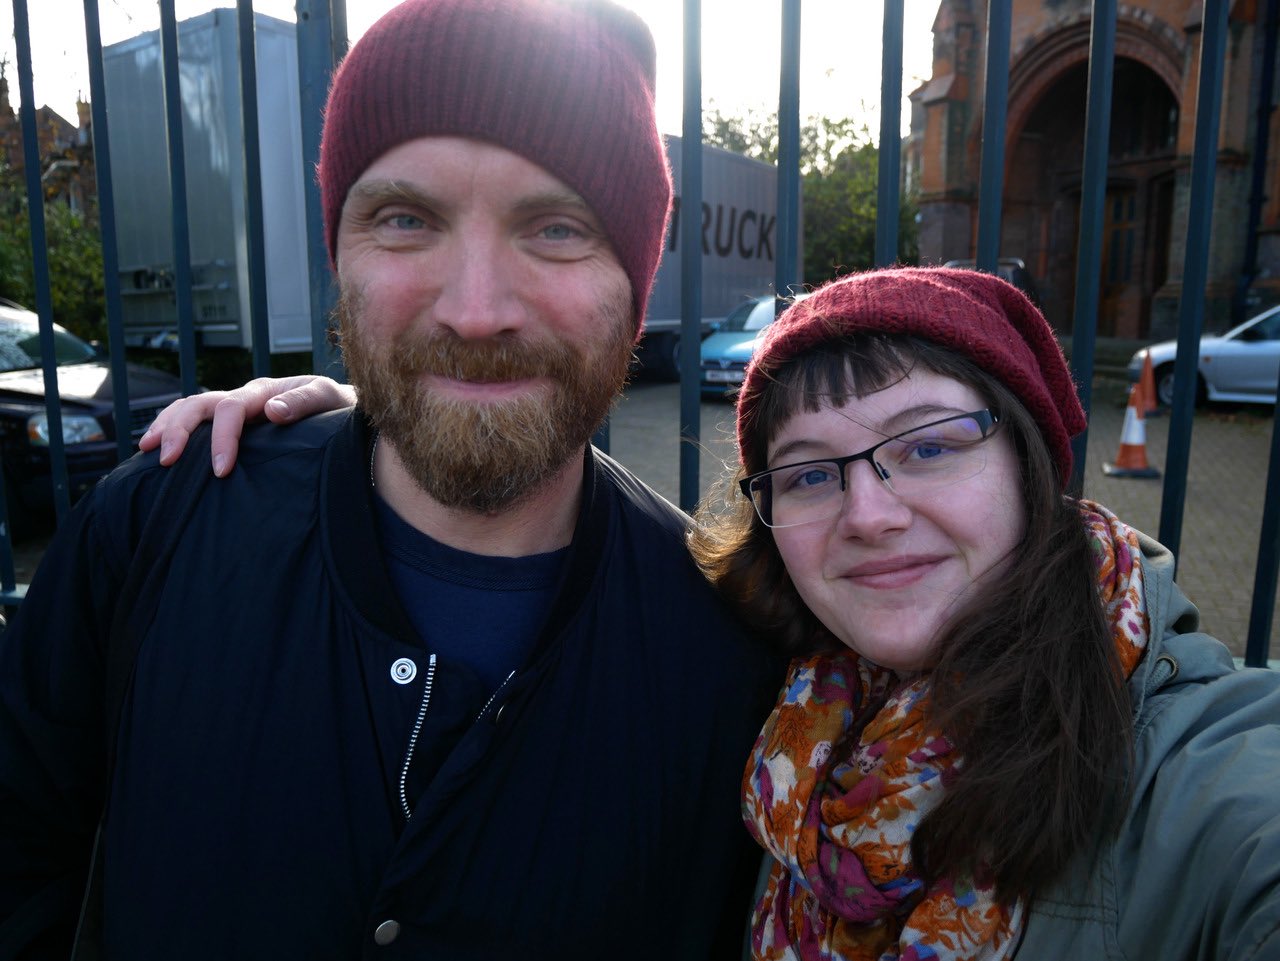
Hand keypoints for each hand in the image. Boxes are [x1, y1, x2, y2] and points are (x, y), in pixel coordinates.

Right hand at [138, 375, 356, 476]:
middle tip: (165, 460)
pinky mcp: (235, 422)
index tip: (220, 470)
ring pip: (191, 408)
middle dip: (180, 430)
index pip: (231, 409)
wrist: (345, 409)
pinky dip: (175, 429)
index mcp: (264, 392)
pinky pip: (199, 421)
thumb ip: (302, 403)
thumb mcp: (327, 400)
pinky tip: (160, 448)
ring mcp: (237, 408)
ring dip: (167, 425)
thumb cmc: (337, 408)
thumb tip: (271, 411)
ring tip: (147, 449)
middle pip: (200, 404)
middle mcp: (245, 398)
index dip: (222, 438)